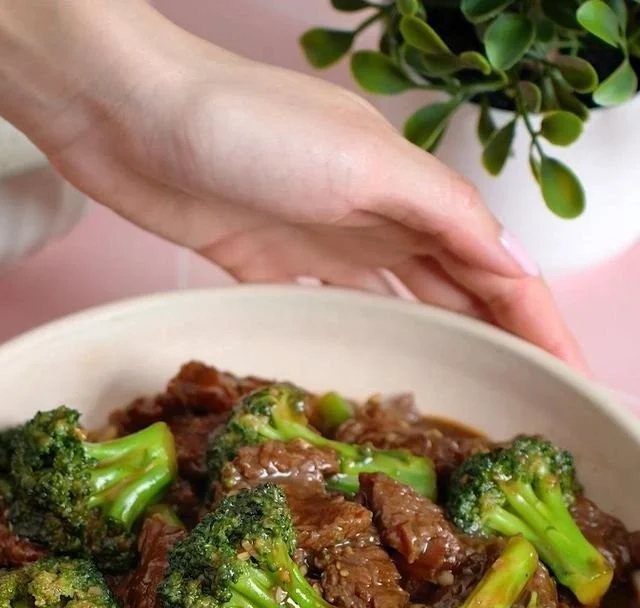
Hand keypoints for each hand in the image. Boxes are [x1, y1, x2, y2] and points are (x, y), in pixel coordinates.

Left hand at [0, 0, 584, 369]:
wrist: (126, 117)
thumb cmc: (244, 125)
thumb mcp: (362, 163)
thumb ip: (439, 213)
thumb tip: (512, 264)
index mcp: (408, 190)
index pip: (494, 268)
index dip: (537, 323)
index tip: (566, 378)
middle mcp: (373, 218)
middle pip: (455, 291)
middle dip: (496, 342)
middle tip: (525, 404)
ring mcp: (319, 245)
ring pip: (398, 303)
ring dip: (436, 346)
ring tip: (464, 400)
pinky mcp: (265, 266)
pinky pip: (328, 312)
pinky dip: (358, 341)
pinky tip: (374, 372)